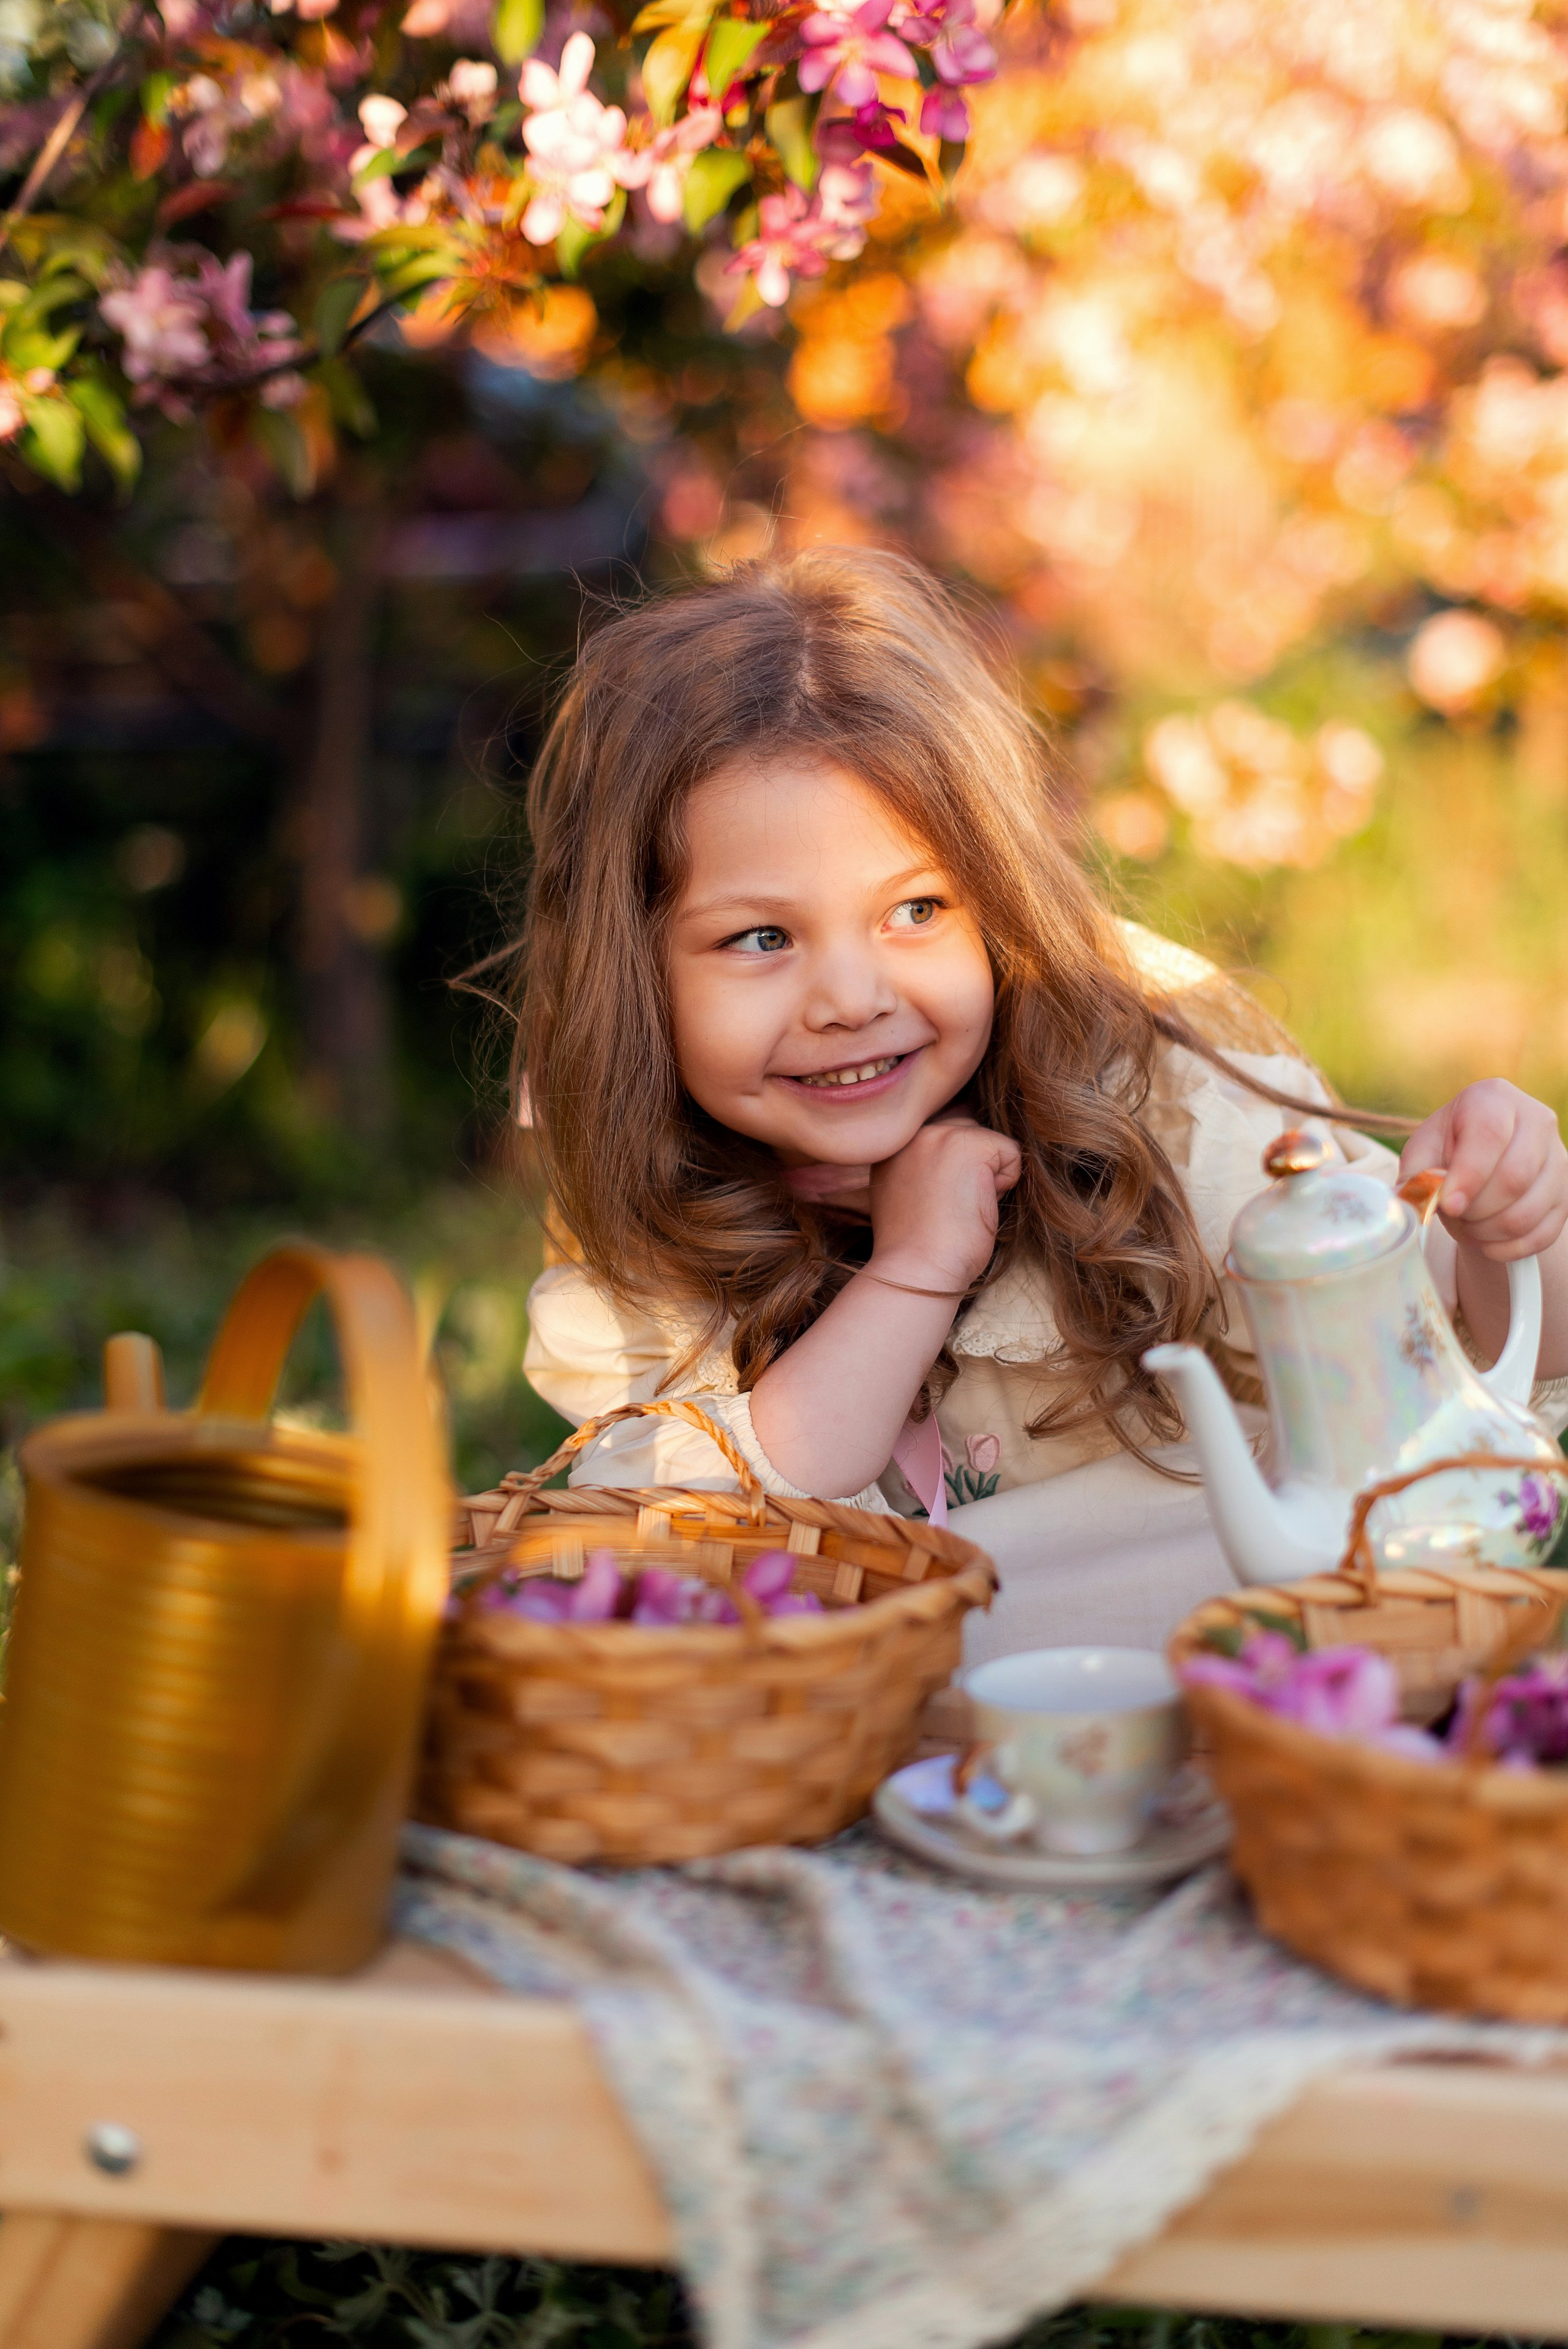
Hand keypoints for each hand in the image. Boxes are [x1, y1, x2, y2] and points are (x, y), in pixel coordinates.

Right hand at [867, 1117, 1021, 1292]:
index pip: (944, 1140)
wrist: (917, 1270)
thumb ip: (923, 1172)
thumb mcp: (908, 1198)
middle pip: (968, 1133)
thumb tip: (959, 1165)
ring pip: (989, 1141)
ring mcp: (939, 1134)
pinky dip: (1007, 1182)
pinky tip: (978, 1206)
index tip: (938, 1209)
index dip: (955, 1176)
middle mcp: (913, 1134)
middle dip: (973, 1169)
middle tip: (952, 1210)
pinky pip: (1011, 1151)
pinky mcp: (968, 1144)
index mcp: (893, 1149)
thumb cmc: (918, 1250)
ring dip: (989, 1176)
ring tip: (963, 1208)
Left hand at [1400, 1080, 1567, 1260]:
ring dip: (1488, 1232)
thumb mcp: (1424, 1151)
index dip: (1468, 1176)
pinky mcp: (1565, 1194)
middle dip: (1475, 1210)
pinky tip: (1486, 1241)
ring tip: (1466, 1225)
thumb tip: (1413, 1204)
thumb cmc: (1448, 1149)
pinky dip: (1508, 1248)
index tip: (1448, 1204)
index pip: (1490, 1136)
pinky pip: (1542, 1234)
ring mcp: (1558, 1159)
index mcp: (1495, 1099)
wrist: (1482, 1157)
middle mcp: (1536, 1122)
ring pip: (1527, 1212)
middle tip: (1452, 1214)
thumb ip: (1416, 1174)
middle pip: (1514, 1178)